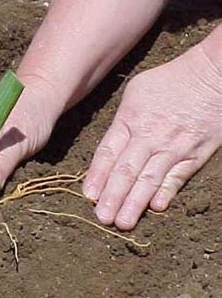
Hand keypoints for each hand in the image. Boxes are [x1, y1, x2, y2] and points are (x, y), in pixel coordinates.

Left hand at [83, 33, 221, 229]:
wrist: (212, 74)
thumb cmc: (169, 82)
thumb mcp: (135, 92)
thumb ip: (120, 123)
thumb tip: (108, 150)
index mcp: (130, 120)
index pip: (108, 153)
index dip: (97, 176)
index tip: (88, 196)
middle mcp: (149, 136)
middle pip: (126, 171)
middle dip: (112, 196)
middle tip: (102, 218)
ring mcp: (173, 147)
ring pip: (150, 179)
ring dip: (135, 203)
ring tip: (123, 222)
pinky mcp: (195, 154)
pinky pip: (178, 176)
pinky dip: (167, 192)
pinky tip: (156, 208)